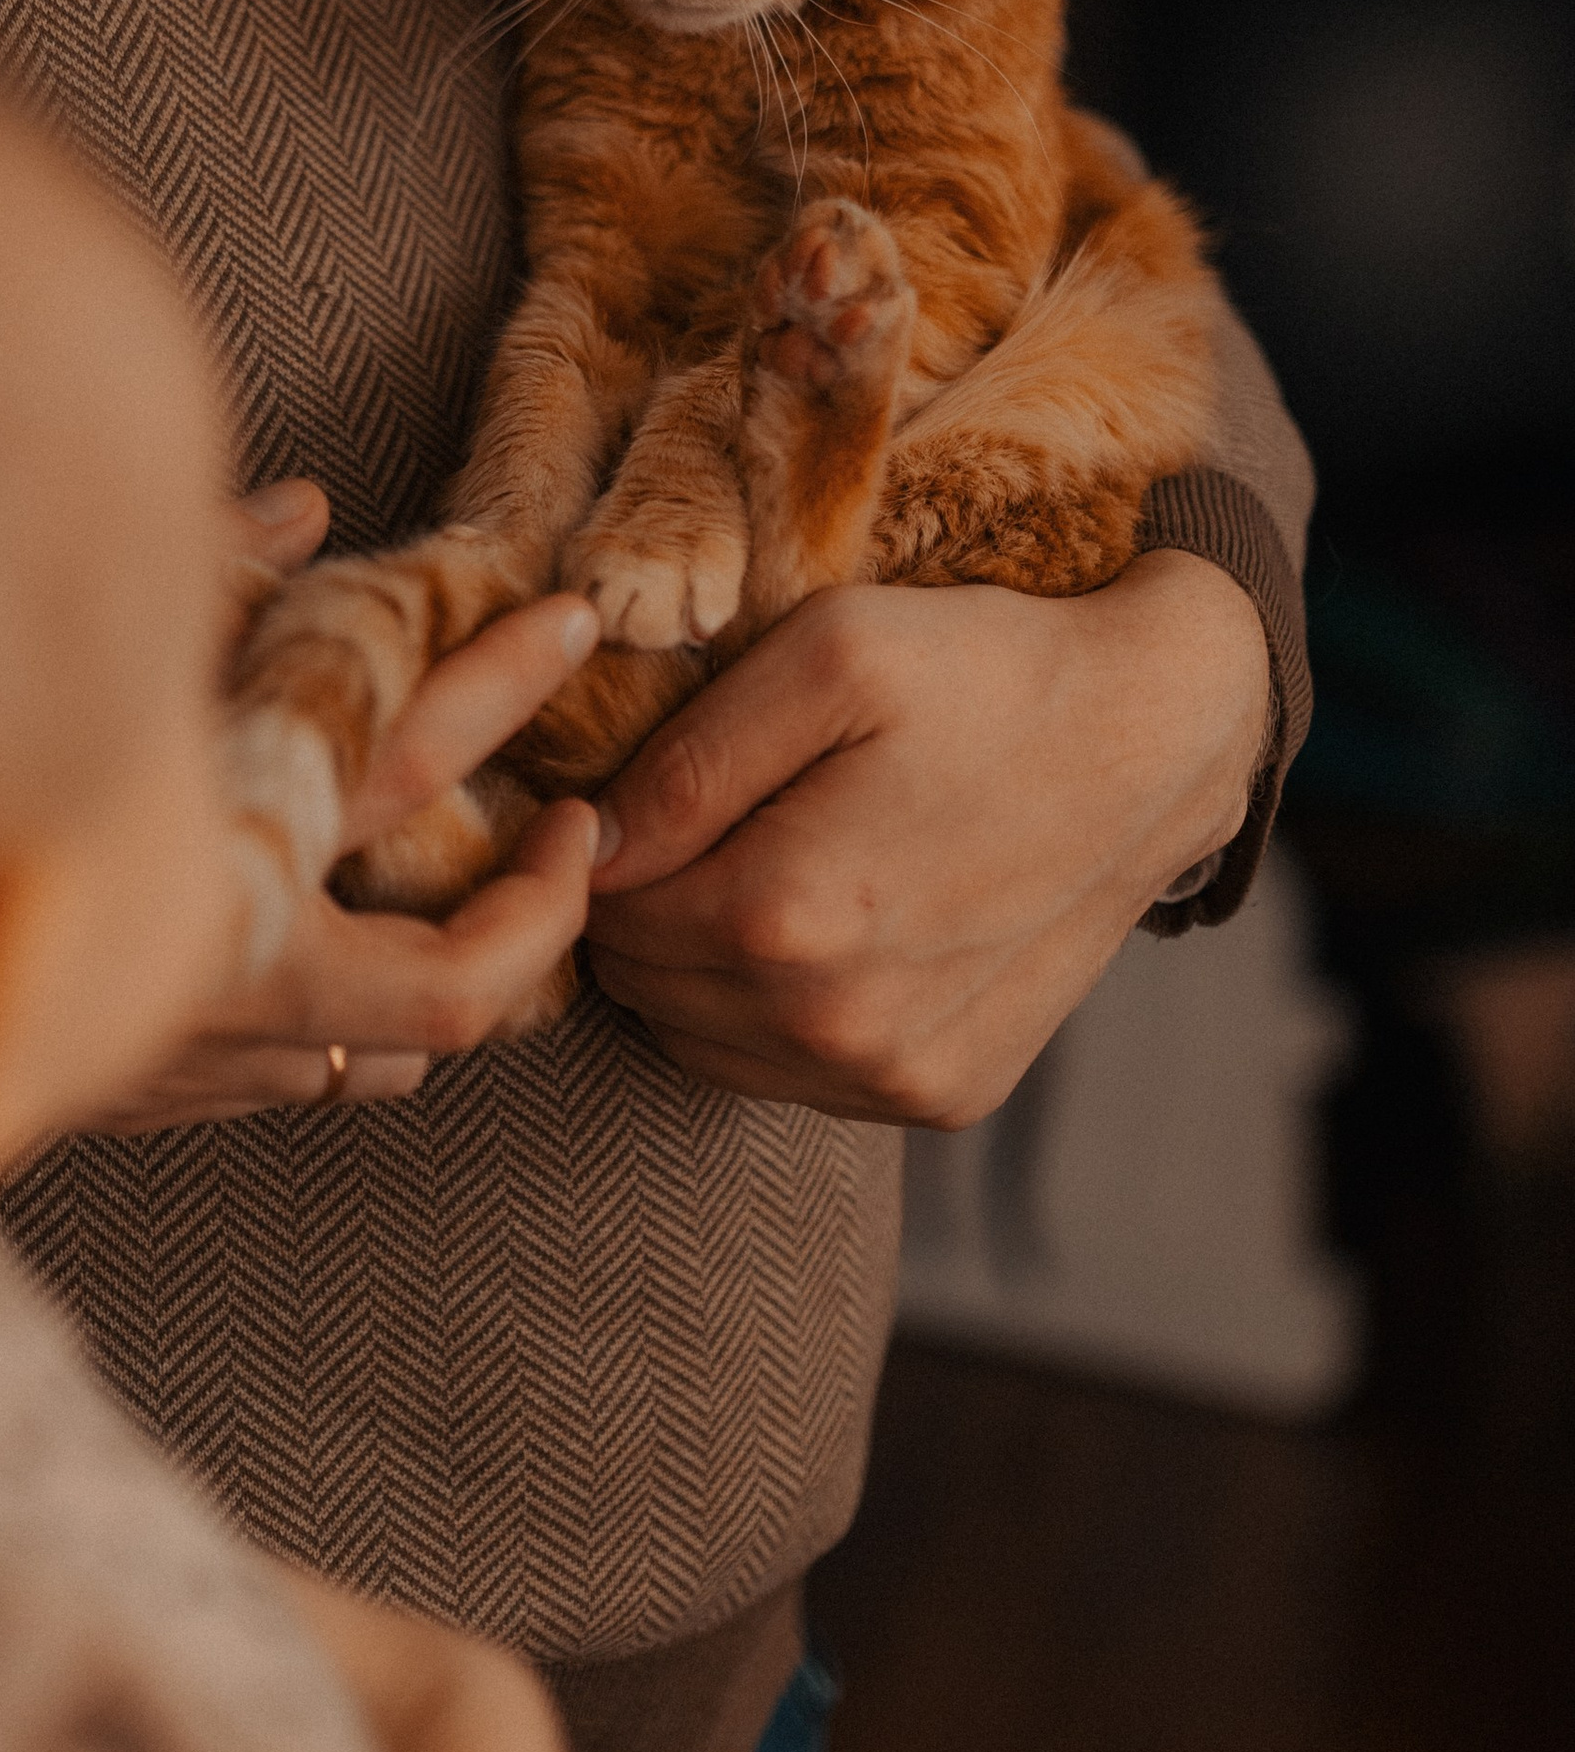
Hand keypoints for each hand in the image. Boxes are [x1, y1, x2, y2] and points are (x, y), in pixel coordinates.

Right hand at [87, 482, 602, 1131]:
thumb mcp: (68, 638)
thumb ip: (189, 567)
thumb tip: (308, 502)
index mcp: (216, 834)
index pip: (416, 755)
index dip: (503, 686)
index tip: (568, 634)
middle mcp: (223, 968)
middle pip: (453, 978)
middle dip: (541, 909)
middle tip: (587, 835)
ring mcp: (183, 1055)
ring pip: (382, 1058)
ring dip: (449, 994)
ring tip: (506, 926)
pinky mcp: (128, 1102)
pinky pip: (289, 1085)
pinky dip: (339, 1046)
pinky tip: (347, 1022)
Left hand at [585, 552, 1272, 1127]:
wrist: (1158, 740)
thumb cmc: (988, 674)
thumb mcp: (824, 656)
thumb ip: (686, 759)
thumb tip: (592, 844)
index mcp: (788, 917)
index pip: (605, 912)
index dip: (602, 847)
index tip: (635, 791)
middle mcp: (837, 1026)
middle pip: (646, 987)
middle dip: (645, 909)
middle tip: (701, 824)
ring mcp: (895, 1077)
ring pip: (705, 1043)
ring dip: (703, 969)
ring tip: (763, 867)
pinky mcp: (944, 1095)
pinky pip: (792, 1076)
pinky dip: (778, 1014)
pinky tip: (827, 928)